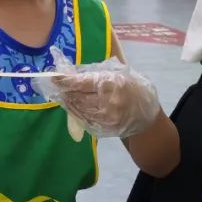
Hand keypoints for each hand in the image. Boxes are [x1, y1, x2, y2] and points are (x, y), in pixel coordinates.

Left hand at [34, 47, 161, 138]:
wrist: (147, 114)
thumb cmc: (131, 87)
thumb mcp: (117, 74)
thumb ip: (95, 73)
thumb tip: (70, 72)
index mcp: (112, 84)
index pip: (82, 83)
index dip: (66, 81)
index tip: (54, 78)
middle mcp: (109, 102)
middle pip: (77, 97)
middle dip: (66, 92)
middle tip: (58, 87)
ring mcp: (107, 118)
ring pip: (79, 110)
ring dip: (69, 103)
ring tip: (65, 96)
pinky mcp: (105, 129)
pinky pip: (84, 120)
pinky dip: (76, 113)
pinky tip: (74, 107)